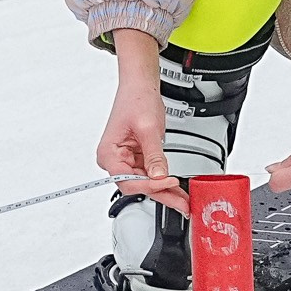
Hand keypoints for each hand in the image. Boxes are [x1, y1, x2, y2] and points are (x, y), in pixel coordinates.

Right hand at [97, 29, 186, 213]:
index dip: (150, 185)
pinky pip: (150, 174)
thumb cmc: (136, 99)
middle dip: (161, 193)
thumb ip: (154, 156)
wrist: (140, 86)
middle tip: (180, 203)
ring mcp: (125, 159)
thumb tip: (159, 177)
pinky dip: (163, 180)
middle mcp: (114, 159)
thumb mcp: (148, 129)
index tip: (169, 182)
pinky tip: (175, 187)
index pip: (128, 181)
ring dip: (164, 189)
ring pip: (146, 182)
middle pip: (137, 185)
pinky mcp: (136, 158)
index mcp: (109, 154)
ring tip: (182, 198)